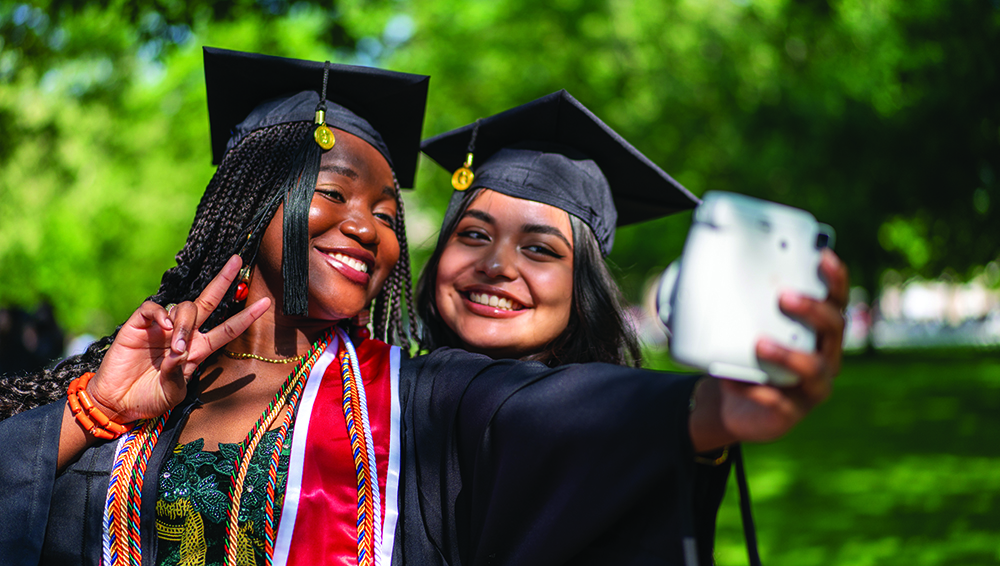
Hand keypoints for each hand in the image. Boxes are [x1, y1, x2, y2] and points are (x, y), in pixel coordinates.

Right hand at [87, 256, 269, 422]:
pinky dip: (161, 314)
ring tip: (176, 347)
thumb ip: (178, 374)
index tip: (267, 302)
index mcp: (198, 350)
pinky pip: (153, 308)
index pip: (227, 329)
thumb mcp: (171, 394)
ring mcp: (162, 328)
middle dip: (223, 281)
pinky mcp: (138, 325)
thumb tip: (179, 351)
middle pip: (208, 301)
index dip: (246, 316)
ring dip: (184, 324)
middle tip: (237, 261)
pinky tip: (164, 328)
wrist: (117, 403)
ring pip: (183, 307)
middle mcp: (183, 334)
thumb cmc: (148, 399)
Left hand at [690, 249, 848, 449]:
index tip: (822, 256)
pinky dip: (754, 389)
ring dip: (788, 354)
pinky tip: (732, 380)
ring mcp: (812, 387)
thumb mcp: (748, 328)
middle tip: (783, 296)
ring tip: (760, 344)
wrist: (735, 405)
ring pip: (813, 369)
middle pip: (833, 328)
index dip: (835, 279)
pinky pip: (777, 401)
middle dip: (812, 310)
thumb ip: (746, 304)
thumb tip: (714, 267)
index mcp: (820, 332)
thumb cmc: (748, 357)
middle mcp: (825, 357)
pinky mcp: (791, 412)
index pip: (837, 300)